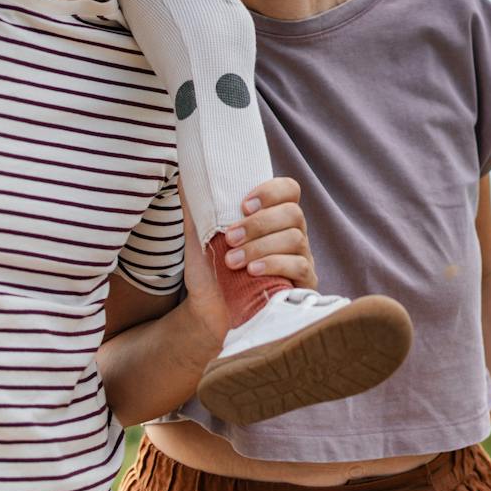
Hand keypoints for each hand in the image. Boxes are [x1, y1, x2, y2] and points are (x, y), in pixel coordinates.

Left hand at [178, 177, 314, 343]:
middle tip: (229, 238)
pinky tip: (252, 271)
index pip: (288, 190)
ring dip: (260, 246)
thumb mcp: (200, 237)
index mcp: (273, 217)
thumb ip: (197, 207)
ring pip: (295, 239)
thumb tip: (186, 175)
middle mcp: (292, 234)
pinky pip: (299, 266)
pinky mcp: (303, 285)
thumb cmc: (210, 272)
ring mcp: (301, 259)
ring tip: (232, 261)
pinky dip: (274, 264)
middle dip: (259, 224)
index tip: (243, 205)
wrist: (208, 314)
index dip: (271, 191)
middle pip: (292, 213)